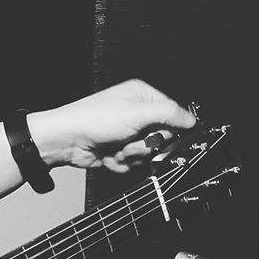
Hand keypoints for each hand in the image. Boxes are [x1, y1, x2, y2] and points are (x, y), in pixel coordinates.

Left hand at [30, 79, 197, 174]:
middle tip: (132, 141)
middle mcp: (136, 113)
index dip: (169, 128)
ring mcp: (126, 132)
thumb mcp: (137, 114)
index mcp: (142, 96)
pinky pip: (133, 162)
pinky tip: (109, 153)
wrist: (66, 140)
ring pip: (147, 153)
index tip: (159, 135)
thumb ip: (169, 114)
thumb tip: (192, 119)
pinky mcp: (118, 149)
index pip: (172, 113)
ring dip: (132, 155)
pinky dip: (122, 162)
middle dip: (147, 145)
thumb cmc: (93, 120)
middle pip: (162, 136)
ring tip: (117, 147)